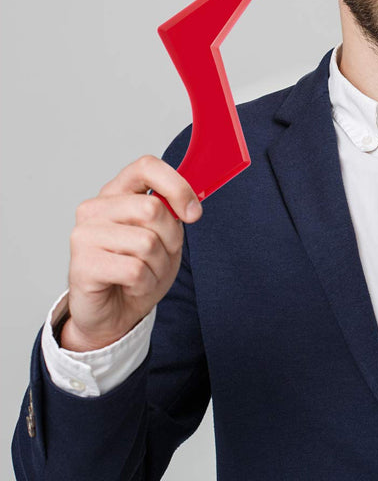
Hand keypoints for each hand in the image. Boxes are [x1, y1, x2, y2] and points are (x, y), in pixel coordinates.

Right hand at [60, 156, 201, 351]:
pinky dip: (145, 283)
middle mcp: (95, 208)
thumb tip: (190, 204)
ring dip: (158, 266)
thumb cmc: (139, 270)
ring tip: (144, 274)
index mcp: (117, 193)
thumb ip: (173, 213)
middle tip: (160, 256)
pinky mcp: (81, 264)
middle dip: (170, 239)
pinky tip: (132, 286)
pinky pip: (135, 270)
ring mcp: (84, 235)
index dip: (177, 187)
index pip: (147, 167)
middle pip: (153, 208)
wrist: (113, 313)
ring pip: (147, 242)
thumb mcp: (165, 236)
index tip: (193, 214)